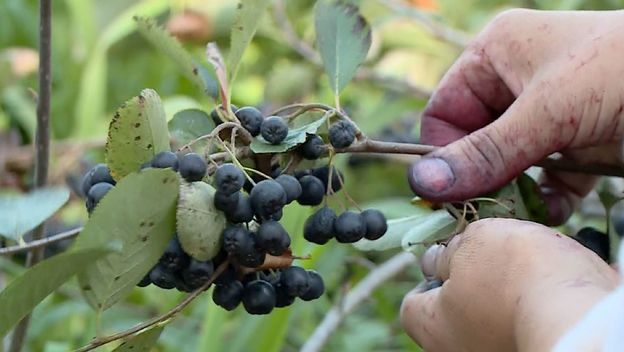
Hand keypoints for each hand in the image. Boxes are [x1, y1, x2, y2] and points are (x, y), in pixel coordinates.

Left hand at [400, 218, 617, 351]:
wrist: (582, 316)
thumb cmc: (516, 278)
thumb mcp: (473, 243)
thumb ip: (452, 250)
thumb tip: (442, 257)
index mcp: (434, 329)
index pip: (412, 306)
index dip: (427, 277)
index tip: (446, 257)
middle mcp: (462, 349)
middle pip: (453, 307)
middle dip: (469, 276)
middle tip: (489, 253)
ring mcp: (498, 350)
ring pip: (492, 312)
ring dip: (506, 286)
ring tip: (526, 261)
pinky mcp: (534, 344)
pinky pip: (527, 318)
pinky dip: (535, 299)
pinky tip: (548, 278)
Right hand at [408, 9, 623, 224]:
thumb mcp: (550, 113)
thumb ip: (487, 151)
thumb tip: (423, 184)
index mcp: (496, 54)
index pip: (444, 111)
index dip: (444, 153)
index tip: (454, 193)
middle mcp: (515, 80)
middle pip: (473, 141)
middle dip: (482, 178)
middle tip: (487, 211)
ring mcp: (547, 112)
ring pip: (507, 162)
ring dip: (513, 191)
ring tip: (522, 213)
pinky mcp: (576, 139)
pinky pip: (544, 174)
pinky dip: (546, 196)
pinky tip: (554, 209)